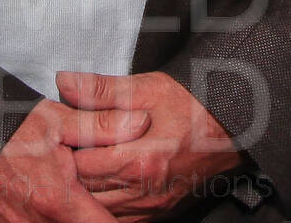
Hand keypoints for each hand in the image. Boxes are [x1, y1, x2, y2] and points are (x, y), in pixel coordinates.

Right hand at [0, 99, 145, 222]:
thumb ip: (101, 125)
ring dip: (71, 218)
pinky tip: (45, 204)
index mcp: (59, 202)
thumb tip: (140, 123)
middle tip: (95, 200)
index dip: (116, 221)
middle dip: (94, 217)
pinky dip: (46, 219)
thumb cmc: (4, 132)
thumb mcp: (54, 120)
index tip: (121, 208)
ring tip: (71, 199)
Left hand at [59, 71, 244, 220]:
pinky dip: (103, 206)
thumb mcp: (149, 88)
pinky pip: (118, 220)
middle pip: (86, 190)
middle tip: (62, 150)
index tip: (58, 133)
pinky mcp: (158, 215)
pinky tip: (100, 187)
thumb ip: (102, 90)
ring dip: (84, 190)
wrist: (232, 131)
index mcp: (140, 160)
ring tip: (80, 165)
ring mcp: (151, 207)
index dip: (64, 148)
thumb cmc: (193, 106)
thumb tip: (65, 82)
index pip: (81, 163)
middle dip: (69, 171)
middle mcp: (144, 191)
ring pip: (98, 210)